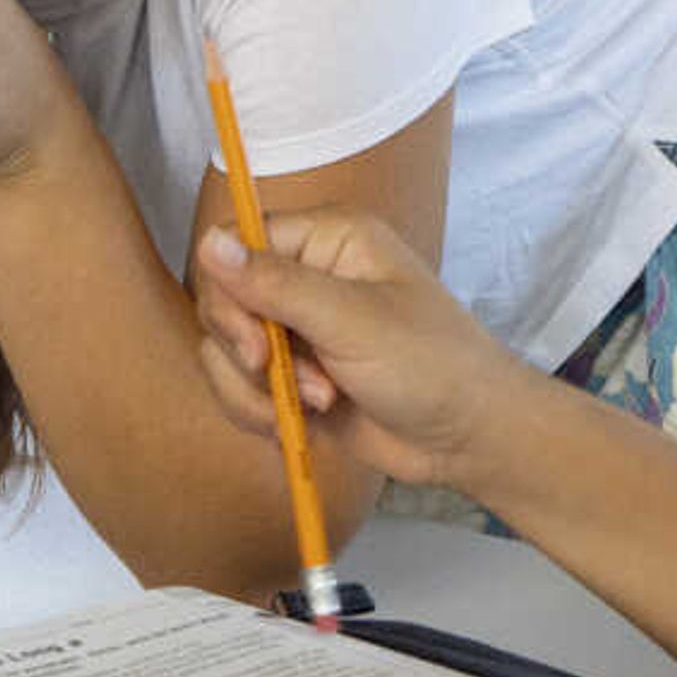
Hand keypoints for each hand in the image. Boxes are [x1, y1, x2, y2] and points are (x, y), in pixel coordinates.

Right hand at [191, 212, 529, 491]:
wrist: (468, 437)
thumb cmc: (431, 365)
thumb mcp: (352, 322)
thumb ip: (276, 284)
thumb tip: (208, 242)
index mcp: (327, 239)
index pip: (236, 242)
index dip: (229, 294)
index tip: (253, 344)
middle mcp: (306, 275)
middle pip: (222, 299)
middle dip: (249, 352)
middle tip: (291, 381)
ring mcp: (297, 326)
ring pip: (224, 349)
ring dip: (258, 389)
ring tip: (320, 402)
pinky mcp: (292, 373)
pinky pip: (240, 385)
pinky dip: (259, 409)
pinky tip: (304, 421)